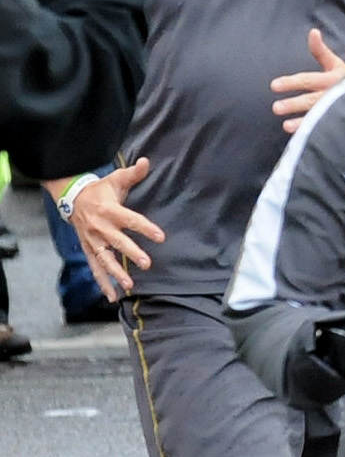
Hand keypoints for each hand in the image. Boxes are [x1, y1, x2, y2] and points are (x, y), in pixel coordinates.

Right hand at [61, 160, 162, 300]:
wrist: (72, 199)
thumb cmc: (100, 190)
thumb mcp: (116, 179)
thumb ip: (133, 173)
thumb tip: (146, 161)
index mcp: (110, 210)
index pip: (130, 220)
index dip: (145, 228)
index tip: (161, 236)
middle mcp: (100, 228)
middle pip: (117, 242)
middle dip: (132, 253)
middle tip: (147, 263)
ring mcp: (93, 241)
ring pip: (104, 260)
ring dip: (116, 273)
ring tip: (129, 286)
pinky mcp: (88, 249)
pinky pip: (95, 268)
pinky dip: (102, 283)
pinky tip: (112, 296)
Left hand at [270, 29, 344, 132]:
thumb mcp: (335, 64)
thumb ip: (320, 50)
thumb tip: (313, 31)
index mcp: (333, 78)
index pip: (308, 80)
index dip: (291, 82)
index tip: (274, 85)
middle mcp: (335, 94)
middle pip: (311, 99)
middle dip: (293, 104)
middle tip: (275, 107)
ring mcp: (336, 110)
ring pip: (317, 115)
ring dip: (302, 121)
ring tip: (285, 125)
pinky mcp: (339, 122)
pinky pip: (324, 128)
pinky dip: (311, 132)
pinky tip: (300, 136)